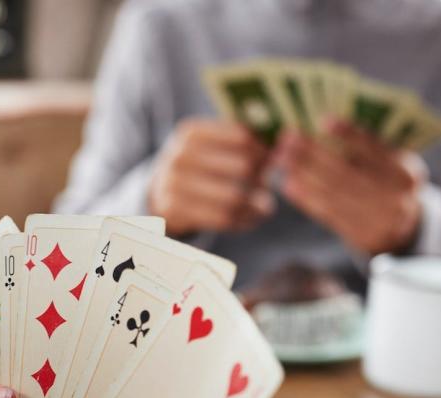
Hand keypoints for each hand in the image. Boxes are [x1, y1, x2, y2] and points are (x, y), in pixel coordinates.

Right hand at [149, 118, 274, 236]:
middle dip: (262, 178)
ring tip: (266, 206)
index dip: (264, 150)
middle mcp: (180, 155)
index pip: (242, 137)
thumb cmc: (197, 167)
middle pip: (242, 168)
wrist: (158, 194)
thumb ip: (238, 141)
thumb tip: (282, 145)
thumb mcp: (209, 145)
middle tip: (268, 184)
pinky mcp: (175, 210)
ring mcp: (174, 184)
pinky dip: (244, 220)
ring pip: (234, 198)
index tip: (273, 159)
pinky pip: (223, 219)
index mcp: (191, 132)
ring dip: (257, 204)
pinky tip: (251, 218)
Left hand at [273, 120, 426, 254]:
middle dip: (314, 154)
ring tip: (282, 159)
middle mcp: (396, 198)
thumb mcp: (392, 165)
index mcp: (407, 173)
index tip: (323, 120)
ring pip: (334, 195)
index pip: (377, 150)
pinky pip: (328, 215)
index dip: (350, 135)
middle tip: (288, 138)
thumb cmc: (389, 184)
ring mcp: (378, 220)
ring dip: (304, 175)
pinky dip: (306, 199)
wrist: (403, 228)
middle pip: (348, 174)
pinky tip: (289, 185)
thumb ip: (370, 150)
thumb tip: (323, 125)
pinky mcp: (360, 236)